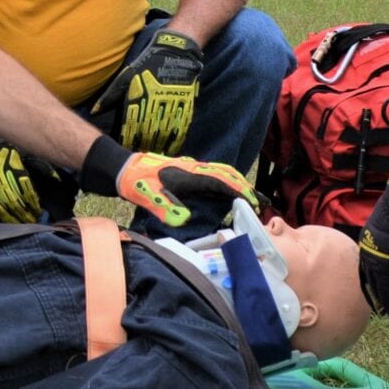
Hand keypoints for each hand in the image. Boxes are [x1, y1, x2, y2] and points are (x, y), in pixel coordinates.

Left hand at [92, 30, 202, 154]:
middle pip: (146, 134)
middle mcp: (154, 105)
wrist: (176, 53)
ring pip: (163, 134)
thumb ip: (111, 96)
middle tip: (135, 158)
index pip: (130, 126)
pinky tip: (169, 149)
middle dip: (140, 147)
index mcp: (139, 98)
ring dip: (157, 147)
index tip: (122, 150)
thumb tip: (94, 111)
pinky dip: (174, 141)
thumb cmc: (148, 64)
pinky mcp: (186, 107)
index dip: (126, 140)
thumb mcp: (126, 77)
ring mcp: (171, 107)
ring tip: (151, 157)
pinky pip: (180, 129)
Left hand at [113, 152, 255, 228]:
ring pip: (222, 175)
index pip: (219, 181)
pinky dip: (228, 185)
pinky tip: (232, 196)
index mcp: (188, 174)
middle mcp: (194, 169)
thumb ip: (164, 208)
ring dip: (239, 185)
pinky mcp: (190, 174)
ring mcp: (193, 170)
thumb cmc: (137, 183)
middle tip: (263, 203)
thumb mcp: (148, 197)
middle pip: (226, 175)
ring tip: (255, 200)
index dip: (237, 191)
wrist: (125, 169)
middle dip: (246, 187)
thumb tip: (183, 220)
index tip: (252, 201)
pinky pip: (214, 178)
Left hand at [356, 165, 388, 330]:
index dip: (372, 281)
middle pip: (369, 282)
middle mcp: (366, 254)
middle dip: (377, 298)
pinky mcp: (388, 272)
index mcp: (367, 241)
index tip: (376, 292)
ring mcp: (375, 264)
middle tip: (384, 311)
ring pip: (380, 294)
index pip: (366, 267)